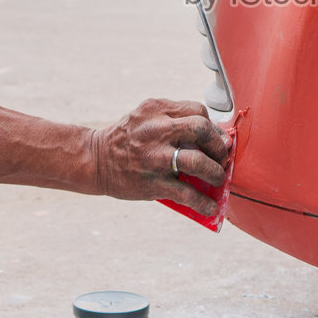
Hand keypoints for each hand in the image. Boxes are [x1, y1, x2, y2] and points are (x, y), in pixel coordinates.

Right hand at [92, 98, 230, 217]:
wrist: (95, 160)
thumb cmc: (125, 138)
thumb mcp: (145, 117)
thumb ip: (173, 119)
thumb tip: (212, 136)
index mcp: (156, 109)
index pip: (197, 111)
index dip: (212, 126)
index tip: (216, 138)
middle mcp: (156, 130)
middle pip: (201, 129)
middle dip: (218, 145)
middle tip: (222, 157)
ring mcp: (154, 157)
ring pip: (197, 161)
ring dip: (215, 172)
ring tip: (218, 179)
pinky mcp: (153, 182)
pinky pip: (185, 193)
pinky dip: (203, 203)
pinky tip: (211, 208)